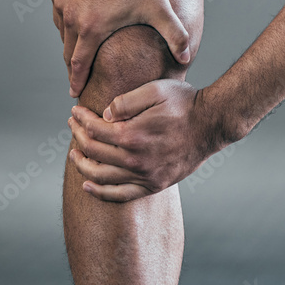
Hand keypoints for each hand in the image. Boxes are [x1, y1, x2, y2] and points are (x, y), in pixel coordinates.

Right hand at [51, 0, 190, 97]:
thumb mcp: (158, 6)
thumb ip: (175, 35)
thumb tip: (187, 58)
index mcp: (92, 30)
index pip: (79, 65)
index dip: (77, 81)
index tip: (75, 93)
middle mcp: (71, 19)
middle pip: (67, 53)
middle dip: (72, 69)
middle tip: (76, 80)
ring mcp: (62, 4)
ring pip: (62, 33)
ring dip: (69, 45)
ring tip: (77, 54)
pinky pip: (59, 13)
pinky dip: (66, 22)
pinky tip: (75, 24)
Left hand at [67, 80, 228, 201]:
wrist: (212, 124)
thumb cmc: (185, 103)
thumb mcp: (156, 90)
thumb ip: (126, 101)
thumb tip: (104, 114)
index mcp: (133, 135)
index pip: (95, 130)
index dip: (81, 120)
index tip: (74, 113)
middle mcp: (136, 160)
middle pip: (94, 153)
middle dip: (79, 137)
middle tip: (72, 127)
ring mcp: (145, 176)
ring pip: (102, 176)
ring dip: (83, 165)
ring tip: (75, 154)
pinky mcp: (154, 185)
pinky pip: (121, 195)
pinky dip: (101, 192)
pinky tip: (88, 185)